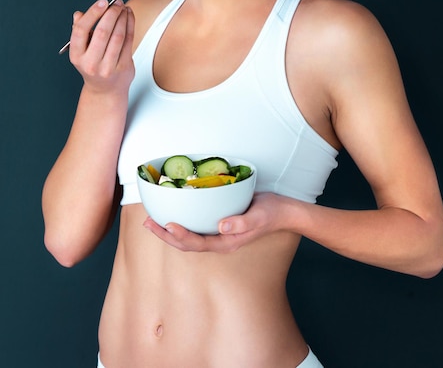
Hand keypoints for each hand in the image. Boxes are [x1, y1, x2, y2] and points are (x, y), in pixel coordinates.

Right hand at [69, 0, 134, 92]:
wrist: (105, 91)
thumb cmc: (93, 65)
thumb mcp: (81, 51)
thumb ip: (80, 33)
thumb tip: (79, 14)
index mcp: (77, 56)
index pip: (81, 30)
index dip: (92, 14)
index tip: (102, 2)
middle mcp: (91, 63)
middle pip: (102, 32)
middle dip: (111, 14)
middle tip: (116, 3)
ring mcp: (108, 67)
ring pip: (117, 36)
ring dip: (122, 18)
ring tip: (123, 8)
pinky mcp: (123, 67)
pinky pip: (128, 41)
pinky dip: (130, 25)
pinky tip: (129, 17)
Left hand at [143, 192, 284, 252]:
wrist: (282, 211)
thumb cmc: (270, 213)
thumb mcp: (258, 216)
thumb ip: (241, 222)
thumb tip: (221, 226)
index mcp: (226, 242)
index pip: (197, 244)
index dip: (180, 236)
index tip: (167, 225)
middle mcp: (218, 240)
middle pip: (186, 243)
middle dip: (165, 235)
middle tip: (147, 223)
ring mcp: (218, 233)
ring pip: (188, 236)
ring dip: (168, 230)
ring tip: (151, 220)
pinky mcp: (218, 223)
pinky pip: (196, 225)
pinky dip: (182, 220)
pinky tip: (174, 211)